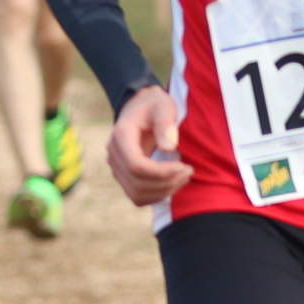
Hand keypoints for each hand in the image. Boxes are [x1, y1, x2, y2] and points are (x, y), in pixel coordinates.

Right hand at [107, 83, 191, 205]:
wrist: (141, 108)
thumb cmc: (154, 105)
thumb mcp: (163, 106)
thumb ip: (166, 123)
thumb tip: (168, 148)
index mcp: (121, 136)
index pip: (136, 166)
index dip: (161, 172)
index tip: (183, 165)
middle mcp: (114, 155)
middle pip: (137, 183)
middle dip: (167, 182)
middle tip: (189, 171)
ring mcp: (117, 168)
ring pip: (137, 195)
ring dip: (163, 191)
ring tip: (184, 177)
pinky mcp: (124, 177)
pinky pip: (138, 197)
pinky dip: (157, 196)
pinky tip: (173, 183)